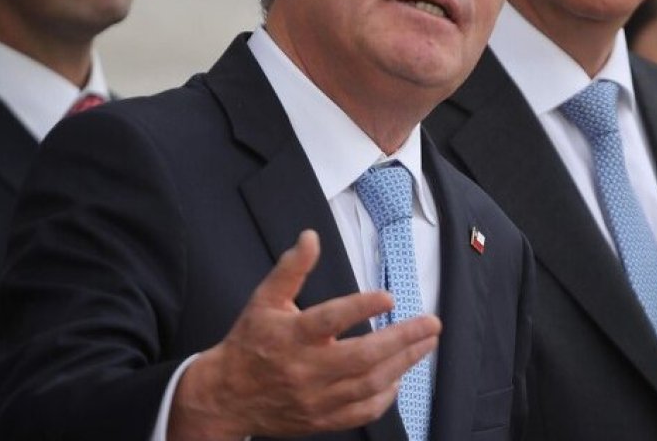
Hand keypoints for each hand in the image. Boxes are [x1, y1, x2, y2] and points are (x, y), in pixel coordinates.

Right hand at [168, 230, 440, 439]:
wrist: (226, 397)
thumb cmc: (250, 343)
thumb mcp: (264, 299)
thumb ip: (291, 268)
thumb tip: (311, 237)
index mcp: (291, 336)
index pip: (329, 320)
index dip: (361, 308)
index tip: (388, 296)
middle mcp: (305, 369)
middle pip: (361, 357)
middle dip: (402, 340)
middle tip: (430, 324)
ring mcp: (315, 398)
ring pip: (368, 384)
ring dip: (403, 364)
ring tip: (425, 343)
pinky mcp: (321, 419)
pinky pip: (362, 411)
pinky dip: (385, 396)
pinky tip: (399, 376)